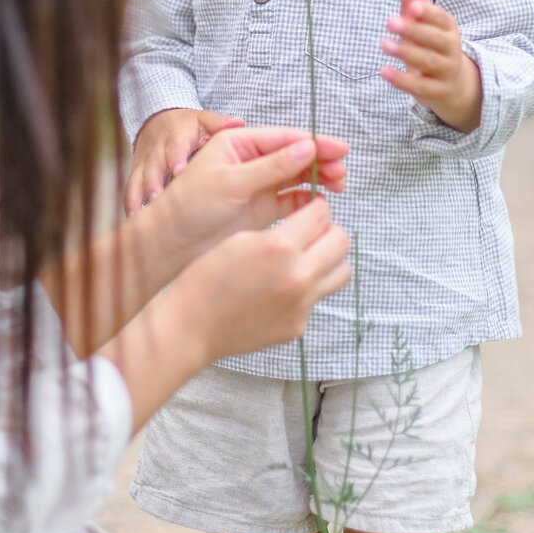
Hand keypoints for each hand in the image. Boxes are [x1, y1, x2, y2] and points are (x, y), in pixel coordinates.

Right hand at [125, 108, 242, 215]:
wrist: (159, 120)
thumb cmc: (190, 126)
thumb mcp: (205, 120)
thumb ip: (220, 124)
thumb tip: (238, 124)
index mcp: (177, 136)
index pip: (176, 146)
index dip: (176, 158)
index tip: (179, 171)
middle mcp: (158, 148)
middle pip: (154, 164)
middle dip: (154, 181)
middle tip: (158, 198)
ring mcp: (145, 160)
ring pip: (139, 177)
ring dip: (139, 195)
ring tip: (140, 213)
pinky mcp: (136, 170)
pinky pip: (130, 186)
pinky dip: (130, 201)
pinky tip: (133, 217)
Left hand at [156, 124, 348, 260]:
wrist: (170, 244)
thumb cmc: (189, 207)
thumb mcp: (230, 182)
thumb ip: (271, 166)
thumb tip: (307, 148)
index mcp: (238, 144)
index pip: (284, 138)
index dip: (314, 142)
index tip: (340, 150)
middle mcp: (250, 161)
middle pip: (295, 155)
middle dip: (320, 160)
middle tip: (341, 172)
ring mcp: (258, 186)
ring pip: (297, 177)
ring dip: (318, 179)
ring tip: (338, 185)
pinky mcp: (262, 210)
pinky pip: (292, 200)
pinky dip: (308, 200)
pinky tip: (321, 203)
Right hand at [176, 200, 351, 362]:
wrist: (193, 325)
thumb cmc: (208, 278)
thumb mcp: (241, 238)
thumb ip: (281, 230)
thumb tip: (309, 224)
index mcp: (280, 247)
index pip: (322, 215)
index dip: (317, 207)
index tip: (312, 209)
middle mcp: (298, 276)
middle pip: (341, 241)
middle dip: (329, 231)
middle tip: (312, 233)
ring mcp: (302, 304)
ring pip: (341, 272)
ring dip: (329, 260)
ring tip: (306, 260)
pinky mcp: (298, 325)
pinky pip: (318, 298)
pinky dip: (308, 289)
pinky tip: (282, 288)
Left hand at [380, 0, 482, 132]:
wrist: (453, 83)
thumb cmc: (431, 41)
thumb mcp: (422, 17)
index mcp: (448, 27)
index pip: (441, 18)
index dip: (427, 13)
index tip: (411, 6)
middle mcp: (450, 48)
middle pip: (435, 40)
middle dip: (414, 31)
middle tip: (390, 21)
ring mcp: (444, 71)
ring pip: (427, 62)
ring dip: (405, 53)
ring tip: (383, 44)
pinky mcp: (435, 91)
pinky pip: (419, 86)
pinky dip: (401, 80)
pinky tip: (383, 71)